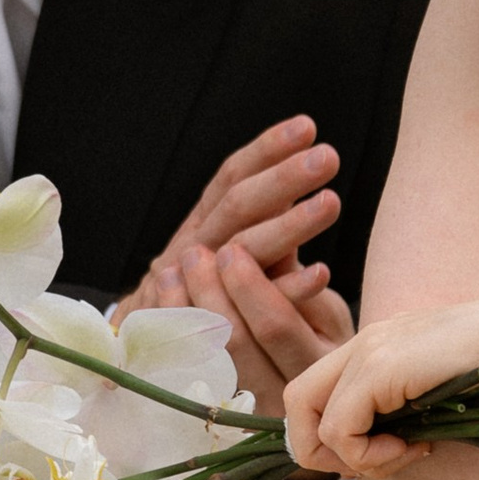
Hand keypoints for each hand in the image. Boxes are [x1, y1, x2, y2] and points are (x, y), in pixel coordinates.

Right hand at [123, 117, 340, 314]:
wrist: (147, 352)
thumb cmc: (200, 296)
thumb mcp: (222, 251)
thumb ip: (257, 222)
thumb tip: (303, 178)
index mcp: (202, 225)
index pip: (231, 178)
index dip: (266, 151)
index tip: (306, 127)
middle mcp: (194, 248)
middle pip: (237, 207)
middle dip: (282, 179)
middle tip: (327, 157)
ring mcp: (198, 286)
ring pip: (242, 250)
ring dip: (288, 226)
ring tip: (331, 203)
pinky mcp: (209, 327)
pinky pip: (253, 308)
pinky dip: (287, 289)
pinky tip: (321, 274)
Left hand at [145, 235, 353, 415]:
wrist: (318, 405)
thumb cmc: (322, 342)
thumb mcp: (326, 313)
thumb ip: (300, 281)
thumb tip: (271, 237)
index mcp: (317, 366)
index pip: (276, 326)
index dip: (249, 286)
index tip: (230, 250)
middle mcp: (282, 397)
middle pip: (234, 344)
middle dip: (209, 292)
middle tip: (194, 254)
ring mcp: (248, 416)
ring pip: (204, 362)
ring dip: (181, 312)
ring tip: (169, 272)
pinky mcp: (218, 418)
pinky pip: (182, 379)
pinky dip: (168, 339)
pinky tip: (159, 308)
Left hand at [283, 302, 478, 476]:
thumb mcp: (436, 393)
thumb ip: (402, 412)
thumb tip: (379, 455)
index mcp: (373, 347)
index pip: (313, 394)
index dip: (331, 436)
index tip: (384, 451)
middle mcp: (361, 344)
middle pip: (295, 404)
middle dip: (324, 450)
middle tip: (378, 461)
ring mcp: (366, 352)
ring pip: (308, 420)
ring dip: (352, 458)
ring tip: (402, 454)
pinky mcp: (377, 369)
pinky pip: (340, 431)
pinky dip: (369, 455)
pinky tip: (414, 448)